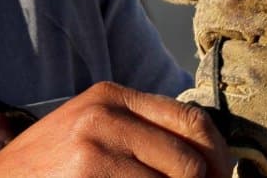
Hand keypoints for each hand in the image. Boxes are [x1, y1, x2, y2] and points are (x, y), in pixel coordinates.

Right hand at [0, 81, 232, 177]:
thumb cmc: (48, 166)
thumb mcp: (92, 129)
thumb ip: (141, 130)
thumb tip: (207, 159)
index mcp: (112, 96)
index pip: (192, 119)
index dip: (217, 156)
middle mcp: (105, 114)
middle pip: (189, 157)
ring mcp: (95, 146)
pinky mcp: (88, 175)